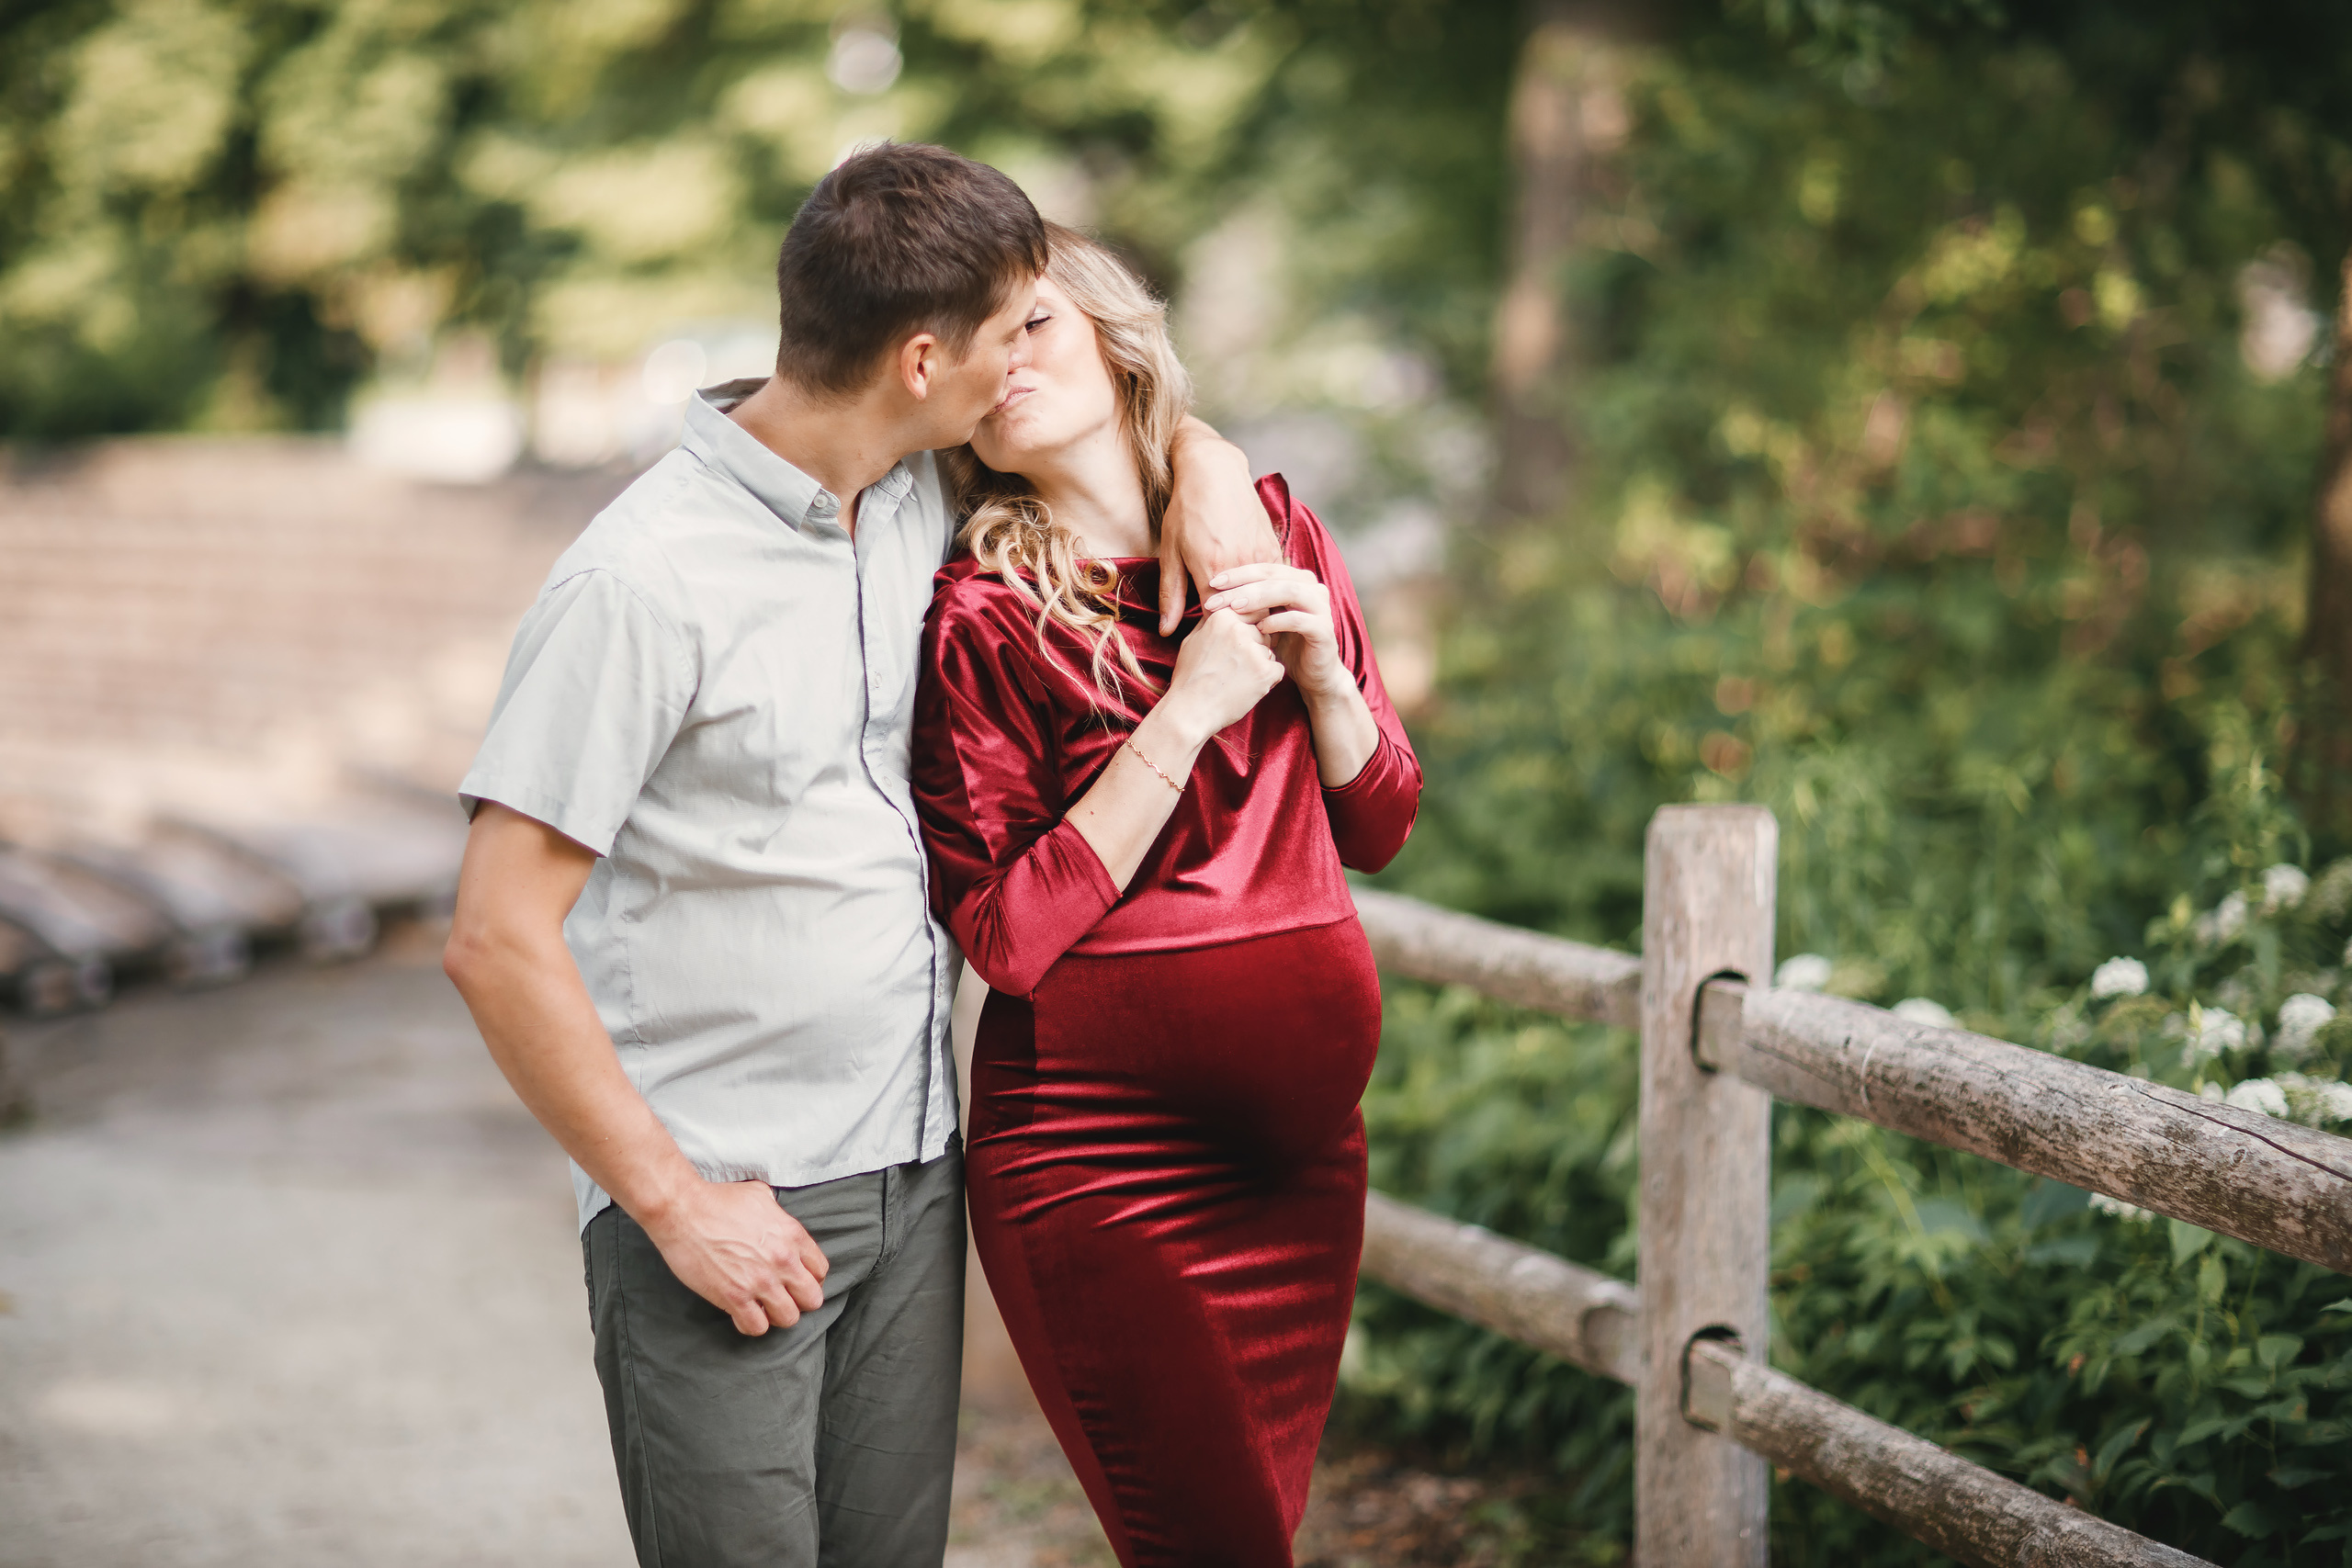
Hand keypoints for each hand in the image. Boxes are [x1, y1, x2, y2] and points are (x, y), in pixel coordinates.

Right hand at [641, 1178, 829, 1335]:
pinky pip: (756, 1327)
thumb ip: (777, 1213)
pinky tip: (743, 1313)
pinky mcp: (734, 1297)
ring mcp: (759, 1281)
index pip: (820, 1270)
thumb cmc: (718, 1200)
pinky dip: (751, 1324)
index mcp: (792, 1235)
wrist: (683, 1211)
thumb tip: (776, 1219)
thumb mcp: (760, 1195)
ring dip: (776, 1314)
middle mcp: (782, 1261)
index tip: (796, 1279)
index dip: (810, 1277)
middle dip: (799, 1300)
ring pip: (788, 1318)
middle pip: (812, 1299)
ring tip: (763, 1306)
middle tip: (783, 1296)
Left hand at [1159, 419, 1280, 635]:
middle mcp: (1242, 566)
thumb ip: (1171, 595)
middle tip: (1233, 640)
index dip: (1219, 637)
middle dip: (1243, 631)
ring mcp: (1263, 556)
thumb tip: (1167, 631)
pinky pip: (1275, 583)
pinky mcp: (1274, 548)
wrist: (1215, 471)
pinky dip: (1266, 595)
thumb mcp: (1171, 553)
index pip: (1223, 623)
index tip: (1214, 644)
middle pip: (1250, 617)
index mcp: (1213, 572)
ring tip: (1246, 622)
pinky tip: (1255, 598)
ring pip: (1267, 601)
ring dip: (1258, 614)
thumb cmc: (1187, 510)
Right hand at [1159, 608, 1283, 739]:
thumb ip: (1211, 620)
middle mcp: (1239, 629)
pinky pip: (1277, 669)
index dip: (1249, 625)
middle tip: (1235, 665)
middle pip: (1263, 630)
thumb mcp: (1192, 640)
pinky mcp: (1265, 672)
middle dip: (1255, 645)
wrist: (1190, 711)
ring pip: (1270, 650)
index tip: (1240, 641)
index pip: (1252, 609)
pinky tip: (1246, 687)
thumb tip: (1225, 607)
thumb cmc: (1189, 677)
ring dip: (1260, 662)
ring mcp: (1254, 651)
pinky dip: (1267, 679)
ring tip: (1237, 678)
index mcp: (1222, 616)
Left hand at [1201, 563, 1346, 699]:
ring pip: (1289, 592)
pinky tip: (1260, 629)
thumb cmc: (1283, 645)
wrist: (1312, 674)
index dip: (1238, 573)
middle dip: (1242, 585)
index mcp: (1297, 580)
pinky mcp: (1324, 630)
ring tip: (1235, 609)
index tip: (1211, 584)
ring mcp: (1322, 608)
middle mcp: (1313, 588)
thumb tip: (1213, 587)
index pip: (1265, 568)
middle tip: (1217, 598)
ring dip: (1259, 598)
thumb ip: (1249, 601)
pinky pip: (1300, 620)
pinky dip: (1278, 622)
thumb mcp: (1263, 619)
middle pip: (1274, 576)